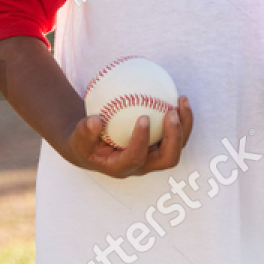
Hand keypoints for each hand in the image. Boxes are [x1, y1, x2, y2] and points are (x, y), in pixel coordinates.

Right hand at [63, 96, 194, 177]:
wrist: (94, 148)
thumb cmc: (86, 144)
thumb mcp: (78, 139)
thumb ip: (84, 132)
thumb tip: (95, 120)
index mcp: (122, 167)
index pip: (136, 158)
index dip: (142, 141)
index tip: (143, 117)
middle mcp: (143, 166)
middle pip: (168, 159)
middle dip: (174, 137)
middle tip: (171, 112)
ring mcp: (155, 157)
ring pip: (178, 146)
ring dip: (184, 125)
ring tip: (182, 100)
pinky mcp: (161, 146)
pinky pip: (176, 134)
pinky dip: (181, 118)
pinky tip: (178, 97)